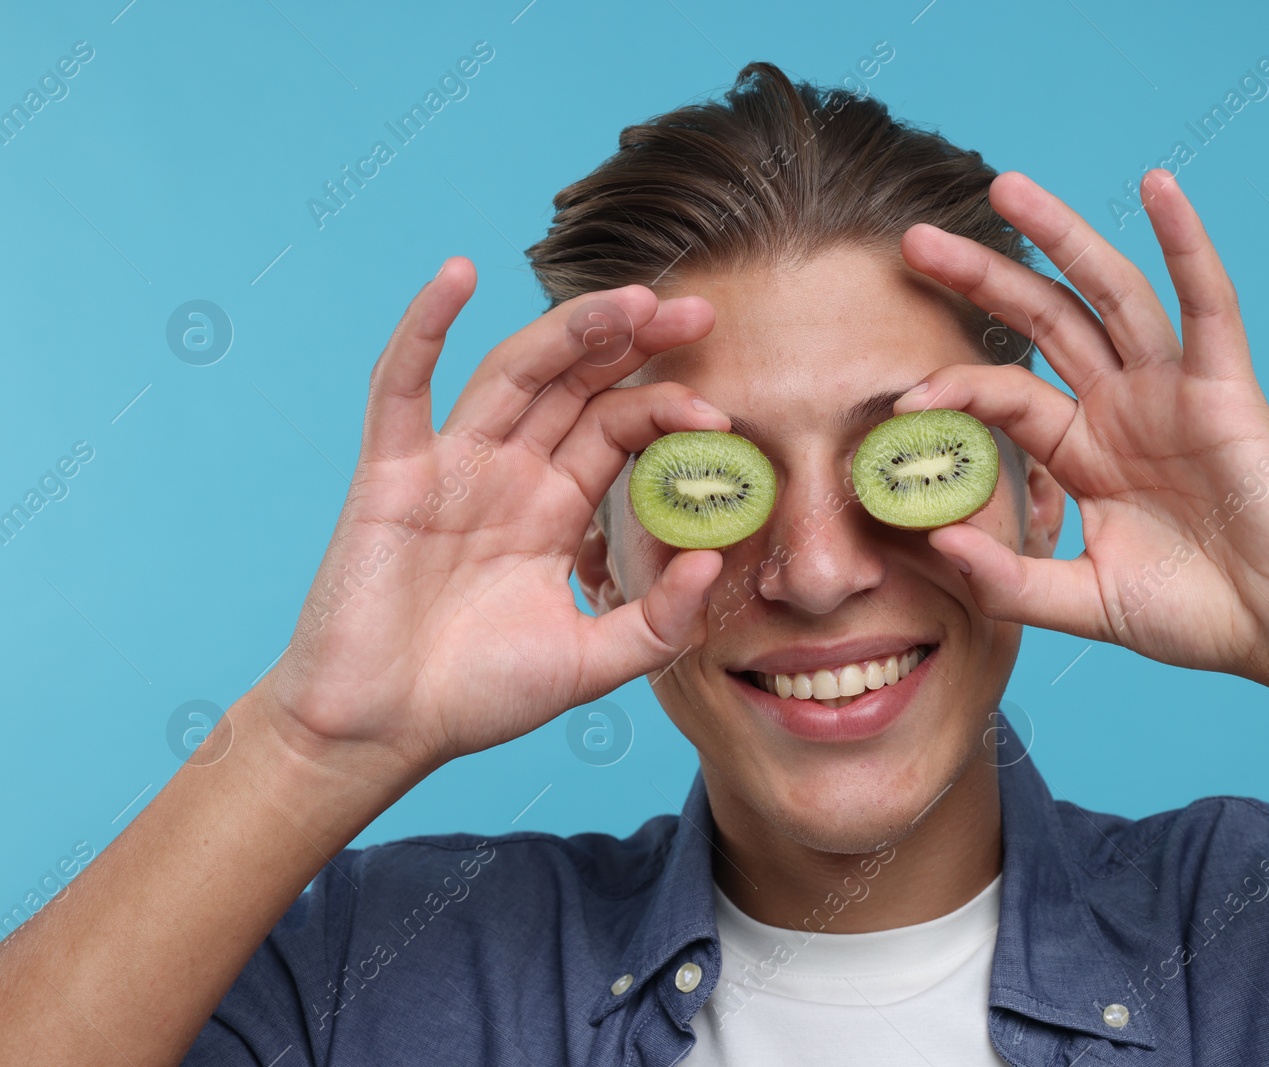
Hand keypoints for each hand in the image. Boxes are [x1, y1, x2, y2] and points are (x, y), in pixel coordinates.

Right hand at [262, 258, 729, 775]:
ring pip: (513, 374)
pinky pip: (402, 388)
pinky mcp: (391, 474)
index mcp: (552, 508)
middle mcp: (506, 474)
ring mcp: (448, 466)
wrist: (380, 732)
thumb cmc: (476, 696)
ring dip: (566, 330)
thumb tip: (716, 561)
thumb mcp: (590, 663)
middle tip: (697, 308)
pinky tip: (455, 275)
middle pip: (577, 383)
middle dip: (634, 342)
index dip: (665, 409)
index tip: (721, 411)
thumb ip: (656, 621)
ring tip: (628, 300)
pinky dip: (423, 329)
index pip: (617, 430)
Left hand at [894, 170, 1268, 687]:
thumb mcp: (1088, 603)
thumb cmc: (1199, 615)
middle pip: (1042, 323)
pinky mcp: (1227, 390)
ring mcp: (1173, 392)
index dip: (953, 389)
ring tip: (1006, 189)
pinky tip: (1158, 186)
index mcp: (1084, 452)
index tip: (899, 399)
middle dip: (982, 278)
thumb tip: (938, 546)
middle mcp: (1122, 409)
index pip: (1005, 396)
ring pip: (1110, 295)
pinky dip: (1186, 244)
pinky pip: (1208, 305)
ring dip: (1062, 237)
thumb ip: (1012, 581)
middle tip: (914, 241)